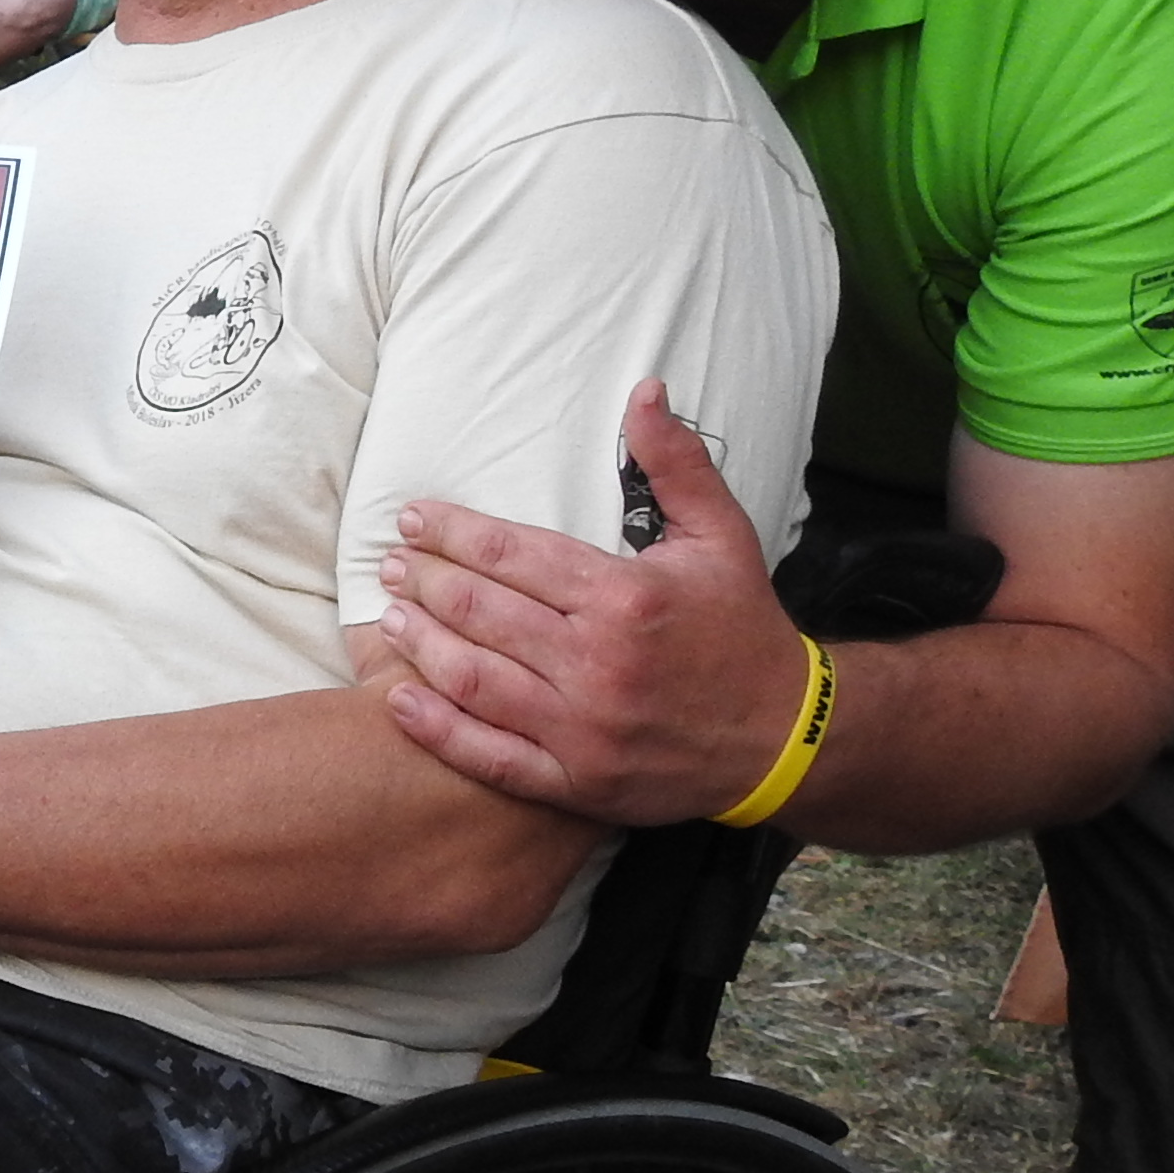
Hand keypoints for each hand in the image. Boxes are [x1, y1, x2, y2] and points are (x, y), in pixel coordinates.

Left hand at [371, 381, 813, 825]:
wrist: (784, 738)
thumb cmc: (744, 629)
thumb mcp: (721, 536)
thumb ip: (676, 463)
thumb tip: (645, 391)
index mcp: (625, 598)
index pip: (512, 554)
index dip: (452, 533)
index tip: (413, 519)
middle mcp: (596, 663)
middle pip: (480, 613)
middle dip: (424, 583)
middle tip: (390, 566)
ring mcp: (582, 729)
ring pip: (473, 680)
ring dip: (420, 646)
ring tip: (388, 620)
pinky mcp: (575, 782)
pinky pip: (488, 756)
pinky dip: (437, 729)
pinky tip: (400, 700)